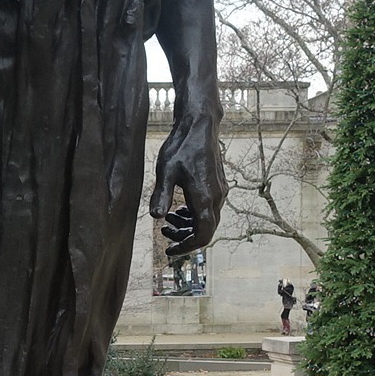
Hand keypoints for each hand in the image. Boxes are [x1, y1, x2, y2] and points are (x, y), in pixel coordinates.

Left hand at [151, 124, 224, 257]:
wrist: (199, 126)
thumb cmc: (182, 146)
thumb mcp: (165, 171)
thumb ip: (161, 195)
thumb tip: (154, 217)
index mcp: (204, 198)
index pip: (202, 235)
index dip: (187, 246)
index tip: (169, 249)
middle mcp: (216, 198)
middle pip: (205, 231)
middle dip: (184, 237)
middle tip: (163, 233)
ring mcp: (219, 192)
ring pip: (207, 220)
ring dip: (188, 226)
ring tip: (166, 220)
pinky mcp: (218, 186)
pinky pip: (208, 209)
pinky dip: (193, 215)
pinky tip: (177, 208)